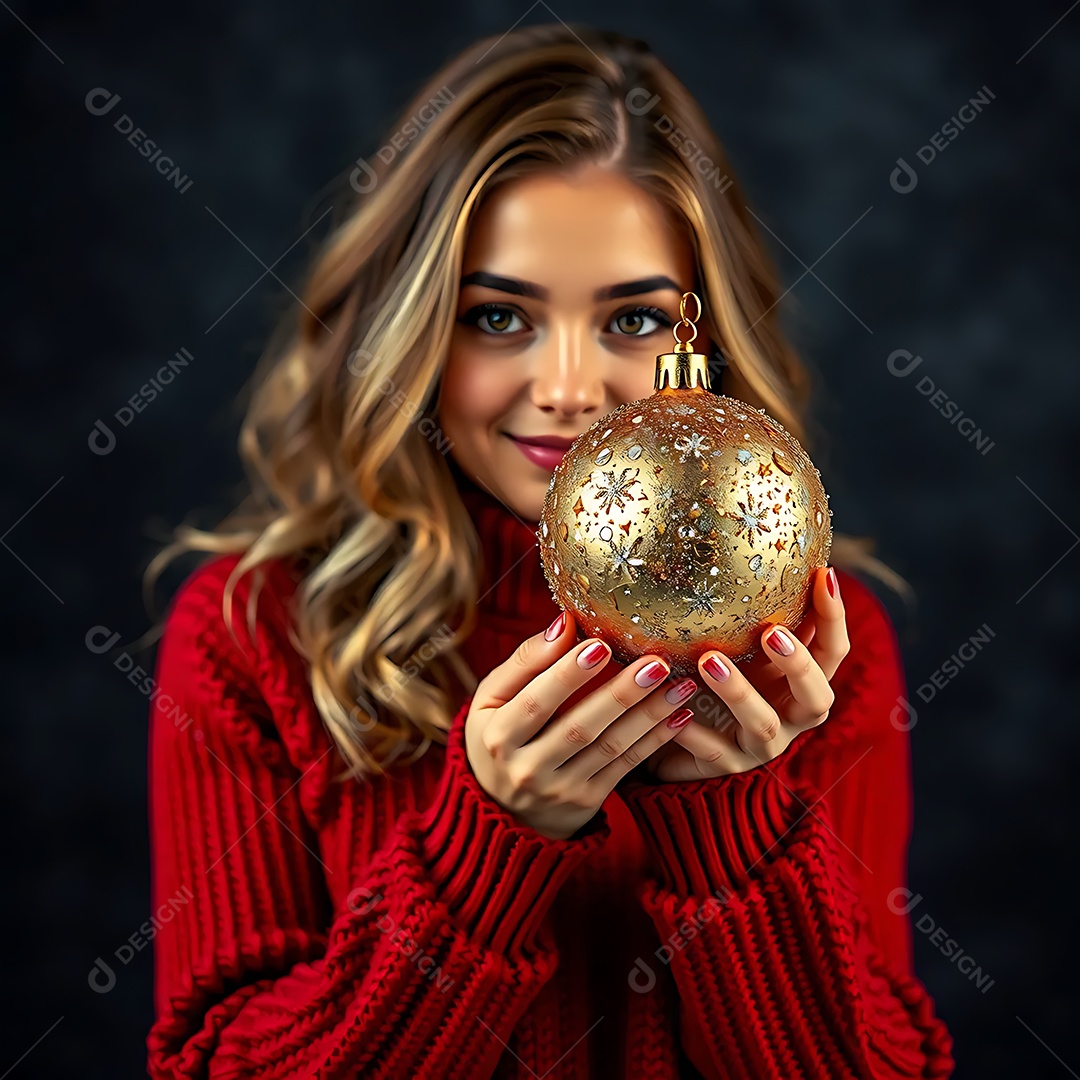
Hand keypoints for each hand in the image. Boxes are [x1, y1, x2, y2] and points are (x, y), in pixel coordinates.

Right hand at [464, 611, 701, 839]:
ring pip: (610, 747)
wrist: (504, 809)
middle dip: (620, 695)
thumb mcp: (491, 699)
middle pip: (579, 728)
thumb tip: (564, 623)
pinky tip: (680, 715)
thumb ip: (525, 662)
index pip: (535, 702)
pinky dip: (655, 740)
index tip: (599, 644)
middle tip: (655, 664)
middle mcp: (527, 769)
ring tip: (680, 685)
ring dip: (649, 715)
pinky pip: (625, 766)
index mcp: (497, 736)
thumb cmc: (499, 735)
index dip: (566, 675)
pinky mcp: (588, 801)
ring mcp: (560, 789)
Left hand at [643, 566, 848, 781]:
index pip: (832, 651)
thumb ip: (748, 610)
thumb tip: (745, 540)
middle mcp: (790, 717)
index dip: (835, 616)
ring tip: (709, 660)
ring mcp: (760, 748)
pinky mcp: (724, 769)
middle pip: (816, 696)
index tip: (823, 574)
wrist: (678, 739)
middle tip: (772, 631)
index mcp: (800, 682)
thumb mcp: (735, 643)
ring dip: (740, 693)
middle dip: (798, 664)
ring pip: (763, 725)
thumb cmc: (712, 677)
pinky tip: (674, 712)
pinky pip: (711, 754)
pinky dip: (694, 733)